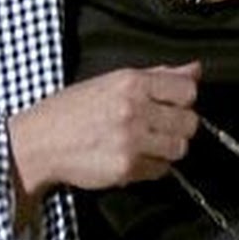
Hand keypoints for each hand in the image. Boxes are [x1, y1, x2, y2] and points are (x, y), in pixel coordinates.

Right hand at [7, 62, 200, 227]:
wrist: (43, 140)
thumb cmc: (77, 107)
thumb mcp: (114, 80)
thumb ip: (158, 75)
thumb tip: (195, 69)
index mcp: (133, 82)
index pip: (187, 90)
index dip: (184, 98)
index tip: (173, 103)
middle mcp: (134, 109)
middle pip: (189, 122)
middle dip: (179, 125)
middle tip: (161, 125)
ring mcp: (131, 140)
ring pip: (179, 148)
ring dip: (168, 147)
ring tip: (148, 141)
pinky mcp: (126, 168)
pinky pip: (161, 170)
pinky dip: (152, 165)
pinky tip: (134, 156)